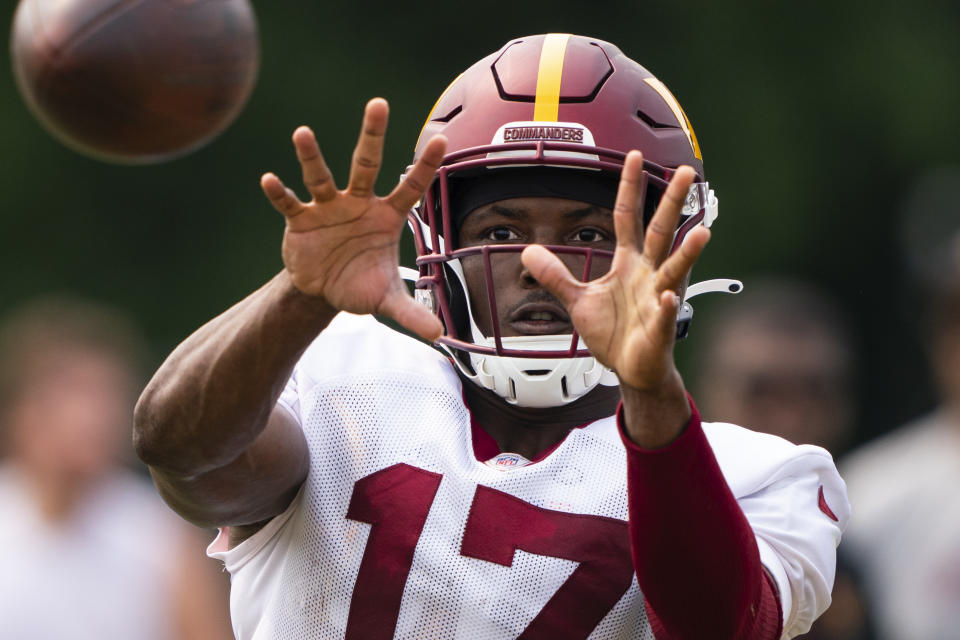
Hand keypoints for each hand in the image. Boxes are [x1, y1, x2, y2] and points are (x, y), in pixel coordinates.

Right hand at [260, 98, 445, 341]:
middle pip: (366, 164)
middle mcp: (358, 203)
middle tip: (378, 104)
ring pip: (321, 176)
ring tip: (302, 133)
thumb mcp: (386, 300)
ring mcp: (328, 208)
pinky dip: (279, 193)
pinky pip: (290, 203)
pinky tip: (269, 180)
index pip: (410, 187)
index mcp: (386, 216)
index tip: (442, 140)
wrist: (324, 290)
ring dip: (311, 156)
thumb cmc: (361, 284)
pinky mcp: (300, 220)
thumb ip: (411, 313)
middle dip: (372, 135)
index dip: (425, 166)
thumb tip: (439, 337)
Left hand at [521, 151, 709, 393]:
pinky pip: (665, 315)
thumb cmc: (613, 334)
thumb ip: (556, 275)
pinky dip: (667, 307)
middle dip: (672, 202)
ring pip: (674, 270)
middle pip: (661, 232)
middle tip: (684, 172)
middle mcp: (648, 274)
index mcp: (629, 263)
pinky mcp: (659, 329)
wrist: (630, 370)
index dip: (629, 188)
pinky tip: (668, 298)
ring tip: (702, 233)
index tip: (634, 157)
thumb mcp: (577, 299)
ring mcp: (657, 300)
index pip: (629, 217)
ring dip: (687, 253)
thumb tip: (529, 251)